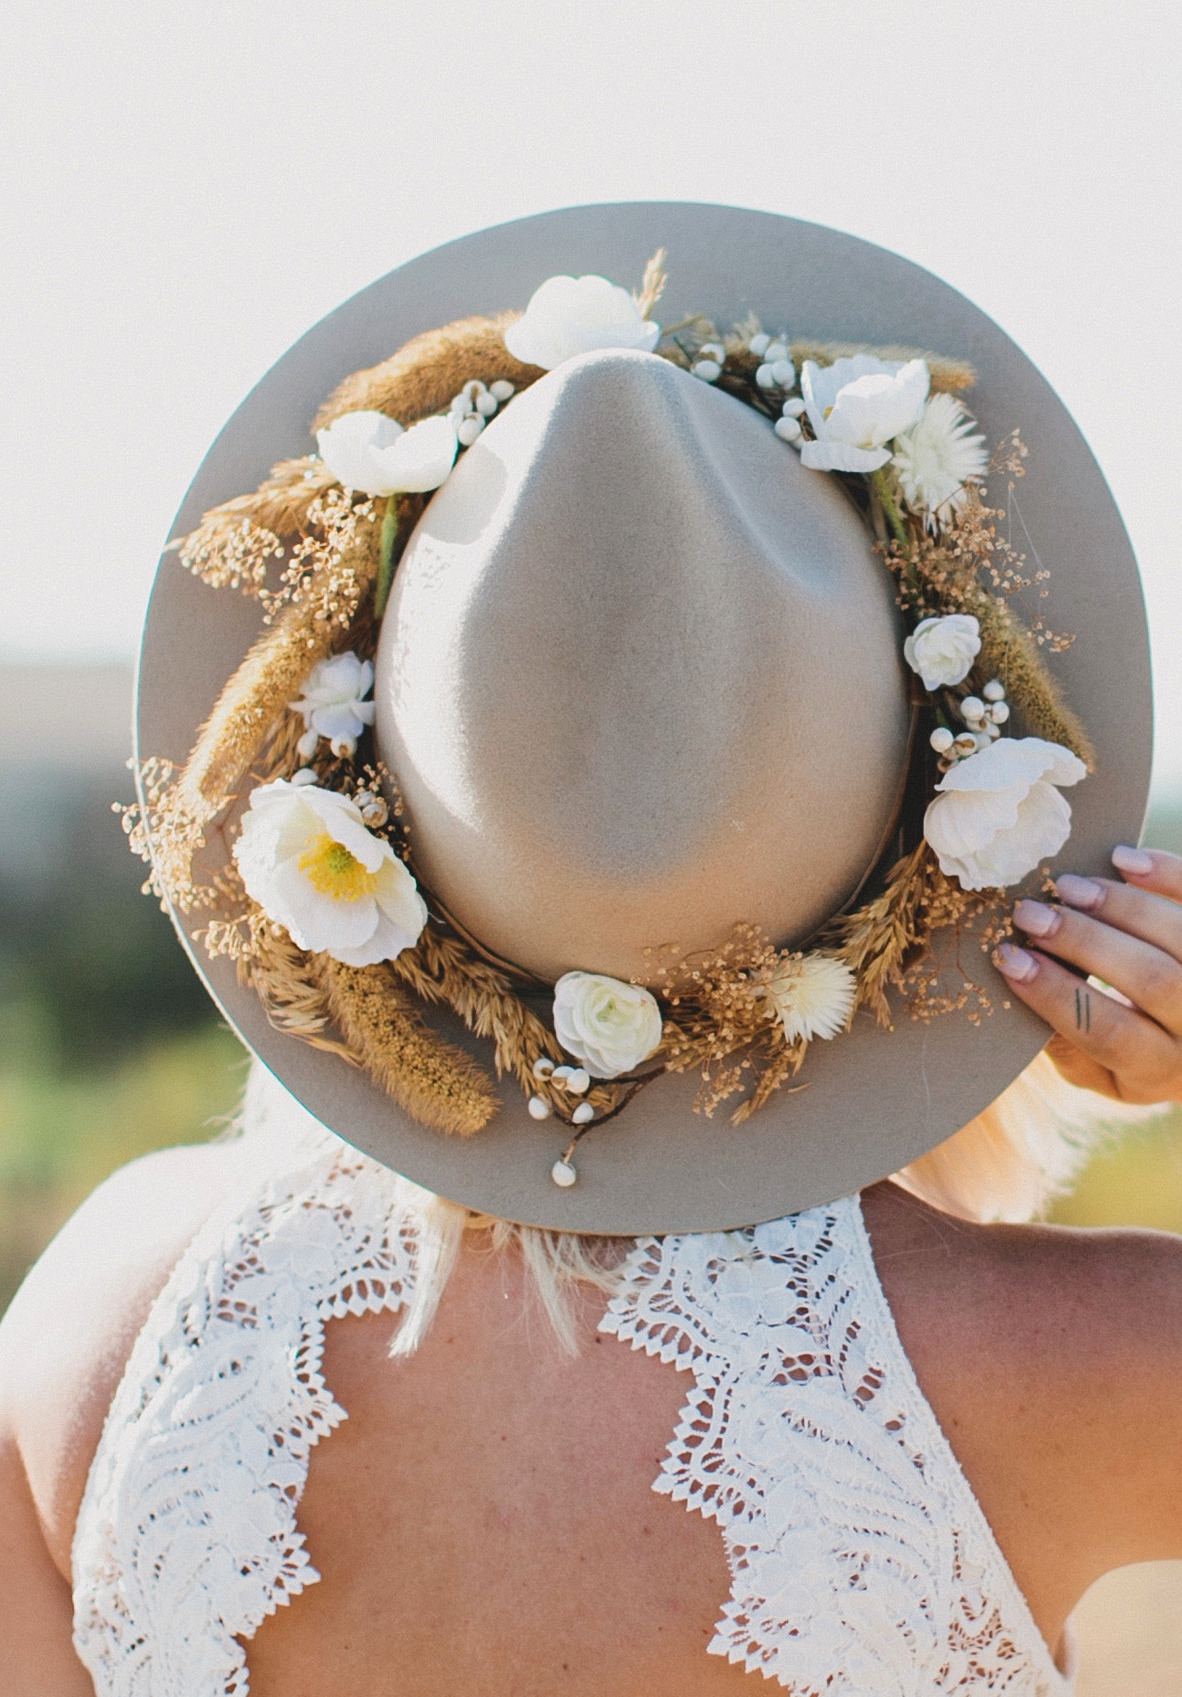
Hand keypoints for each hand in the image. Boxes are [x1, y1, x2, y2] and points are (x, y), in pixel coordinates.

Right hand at [995, 845, 1181, 1105]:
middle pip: (1152, 980)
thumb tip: (1017, 982)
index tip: (1010, 958)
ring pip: (1179, 936)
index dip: (1057, 994)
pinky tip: (1123, 860)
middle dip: (1084, 942)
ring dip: (1120, 906)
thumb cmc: (1139, 1053)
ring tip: (1068, 886)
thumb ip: (1067, 1045)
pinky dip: (1168, 875)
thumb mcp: (1103, 1072)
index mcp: (1161, 1070)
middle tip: (1030, 914)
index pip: (1111, 1033)